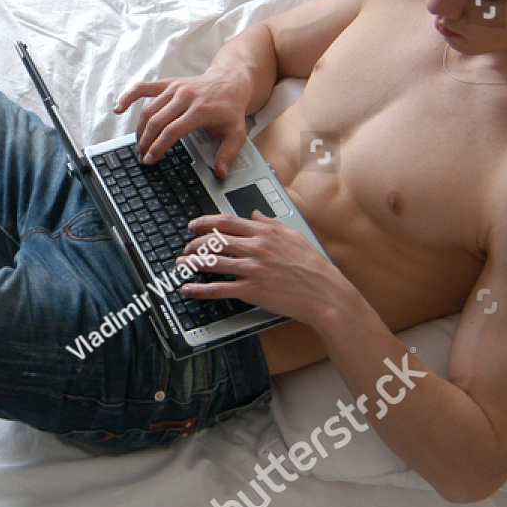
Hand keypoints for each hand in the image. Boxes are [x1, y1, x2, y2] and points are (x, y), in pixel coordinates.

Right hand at [113, 71, 248, 175]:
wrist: (230, 82)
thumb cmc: (230, 109)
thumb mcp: (237, 133)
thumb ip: (228, 154)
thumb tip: (221, 174)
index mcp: (200, 110)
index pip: (172, 131)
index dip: (158, 146)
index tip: (150, 159)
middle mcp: (185, 97)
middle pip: (157, 121)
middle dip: (146, 142)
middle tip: (141, 156)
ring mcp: (174, 88)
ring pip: (148, 109)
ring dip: (139, 129)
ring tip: (138, 145)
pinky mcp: (168, 83)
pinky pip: (143, 88)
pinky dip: (128, 97)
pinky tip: (118, 109)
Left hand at [176, 212, 352, 326]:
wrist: (325, 293)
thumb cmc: (314, 267)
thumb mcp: (294, 236)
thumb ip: (272, 223)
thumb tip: (256, 212)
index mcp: (265, 233)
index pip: (227, 222)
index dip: (205, 222)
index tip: (194, 225)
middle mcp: (256, 248)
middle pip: (215, 241)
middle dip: (195, 243)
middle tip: (187, 247)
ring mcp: (253, 269)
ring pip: (212, 262)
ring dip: (192, 263)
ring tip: (181, 264)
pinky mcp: (252, 290)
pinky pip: (219, 289)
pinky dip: (200, 290)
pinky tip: (189, 289)